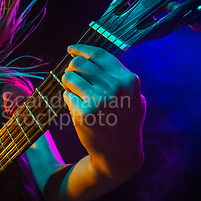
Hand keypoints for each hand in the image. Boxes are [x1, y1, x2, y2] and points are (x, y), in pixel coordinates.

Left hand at [61, 44, 145, 177]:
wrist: (119, 152)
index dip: (81, 49)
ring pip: (69, 77)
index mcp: (128, 80)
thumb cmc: (125, 121)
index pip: (99, 55)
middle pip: (80, 64)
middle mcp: (114, 87)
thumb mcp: (134, 97)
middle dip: (72, 68)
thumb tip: (95, 57)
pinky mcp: (83, 113)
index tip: (71, 49)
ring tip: (75, 91)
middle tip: (71, 75)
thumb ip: (120, 77)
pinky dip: (69, 99)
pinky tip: (78, 107)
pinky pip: (67, 95)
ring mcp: (98, 100)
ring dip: (68, 82)